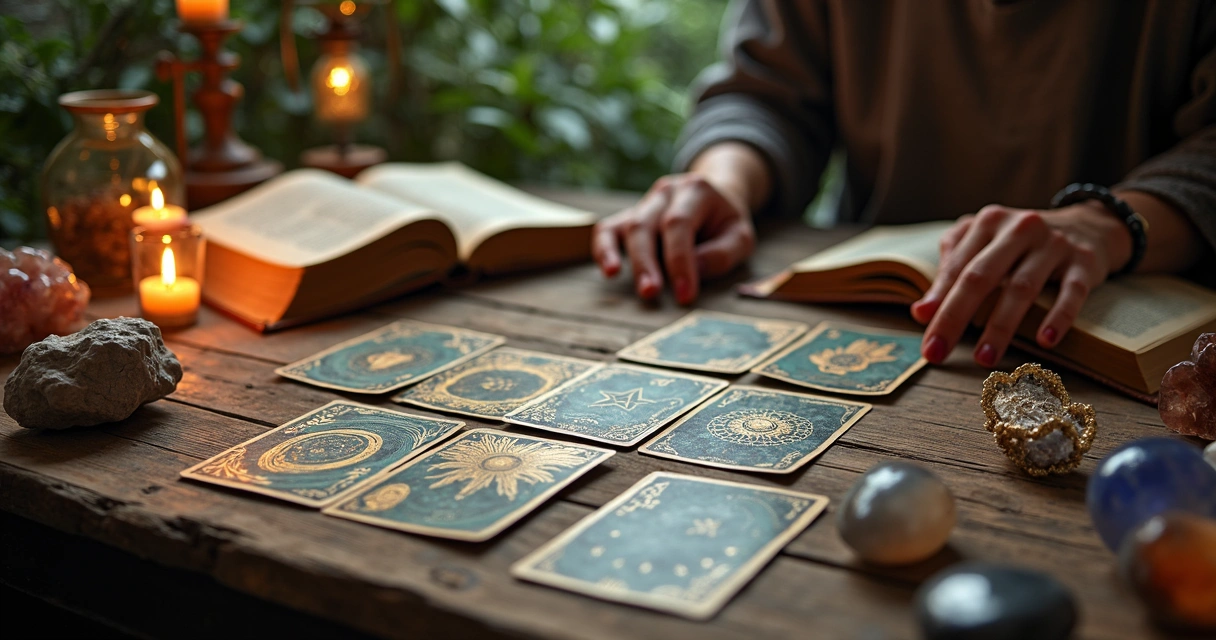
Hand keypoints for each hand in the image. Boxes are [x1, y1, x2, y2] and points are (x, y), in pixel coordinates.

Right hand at [592, 173, 756, 303]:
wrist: (716, 198)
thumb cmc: (726, 223)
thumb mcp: (741, 236)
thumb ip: (722, 253)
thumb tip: (694, 269)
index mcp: (695, 190)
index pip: (679, 224)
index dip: (679, 261)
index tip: (685, 295)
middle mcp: (666, 192)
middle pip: (646, 224)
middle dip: (647, 262)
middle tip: (651, 293)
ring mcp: (645, 203)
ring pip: (628, 227)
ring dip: (631, 261)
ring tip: (638, 289)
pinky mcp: (630, 216)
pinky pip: (608, 229)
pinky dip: (604, 250)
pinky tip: (608, 271)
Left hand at [910, 202, 1132, 365]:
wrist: (1088, 226)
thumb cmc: (1020, 244)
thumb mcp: (984, 245)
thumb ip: (952, 272)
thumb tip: (921, 312)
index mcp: (988, 223)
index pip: (957, 267)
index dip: (937, 302)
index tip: (925, 338)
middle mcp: (1019, 228)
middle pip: (980, 276)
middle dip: (955, 317)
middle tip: (937, 352)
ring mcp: (1053, 244)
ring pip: (1021, 287)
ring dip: (1000, 326)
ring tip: (983, 358)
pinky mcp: (1084, 262)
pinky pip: (1071, 293)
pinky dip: (1058, 317)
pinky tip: (1044, 341)